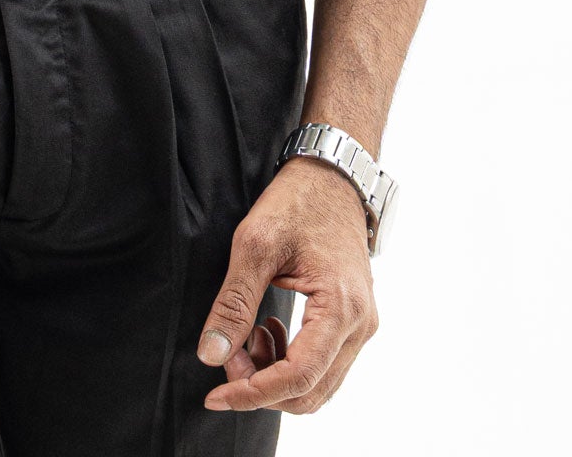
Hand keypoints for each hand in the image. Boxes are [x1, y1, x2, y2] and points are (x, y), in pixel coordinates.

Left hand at [196, 154, 378, 415]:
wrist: (332, 175)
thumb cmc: (296, 202)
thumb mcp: (255, 243)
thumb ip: (234, 303)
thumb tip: (211, 355)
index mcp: (341, 307)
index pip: (298, 378)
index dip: (253, 394)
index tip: (214, 396)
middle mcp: (360, 324)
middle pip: (310, 393)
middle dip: (261, 387)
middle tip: (227, 355)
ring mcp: (361, 324)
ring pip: (318, 384)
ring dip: (275, 376)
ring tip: (246, 335)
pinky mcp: (353, 320)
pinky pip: (323, 364)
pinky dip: (289, 363)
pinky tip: (266, 328)